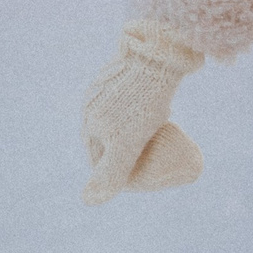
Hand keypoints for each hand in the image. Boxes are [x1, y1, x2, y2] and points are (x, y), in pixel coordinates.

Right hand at [82, 20, 205, 205]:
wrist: (160, 51)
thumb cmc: (144, 101)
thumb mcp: (127, 143)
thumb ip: (110, 173)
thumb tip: (88, 201)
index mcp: (89, 121)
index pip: (102, 159)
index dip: (123, 173)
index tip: (149, 176)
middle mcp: (93, 102)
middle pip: (113, 137)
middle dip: (132, 150)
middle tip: (161, 155)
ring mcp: (108, 83)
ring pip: (124, 116)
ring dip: (139, 129)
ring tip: (163, 133)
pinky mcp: (127, 68)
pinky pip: (135, 96)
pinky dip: (146, 107)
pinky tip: (162, 107)